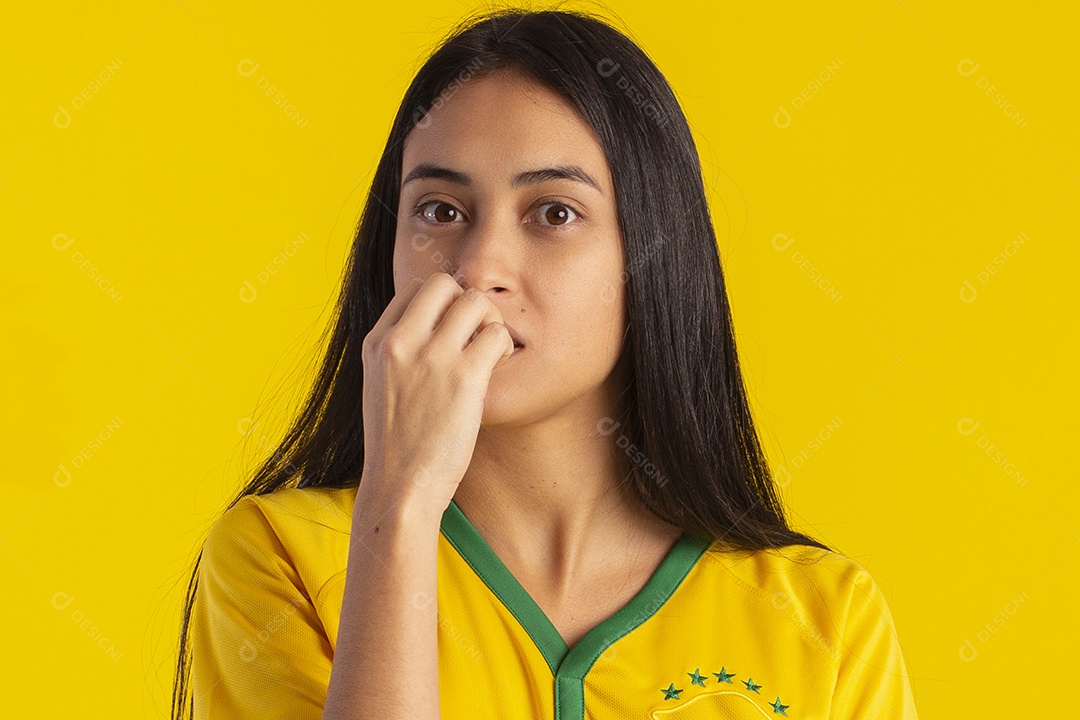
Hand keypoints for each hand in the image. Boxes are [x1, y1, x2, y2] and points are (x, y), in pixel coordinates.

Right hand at [358, 271, 515, 521]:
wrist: (401, 487)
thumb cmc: (398, 443)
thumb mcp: (381, 385)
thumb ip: (400, 352)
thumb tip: (434, 324)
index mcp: (376, 343)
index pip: (414, 289)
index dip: (441, 304)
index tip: (451, 331)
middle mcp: (400, 342)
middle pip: (444, 283)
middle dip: (465, 303)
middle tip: (473, 335)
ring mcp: (432, 357)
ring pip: (475, 301)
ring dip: (489, 321)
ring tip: (487, 352)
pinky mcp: (464, 377)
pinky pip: (497, 334)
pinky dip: (503, 347)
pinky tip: (495, 369)